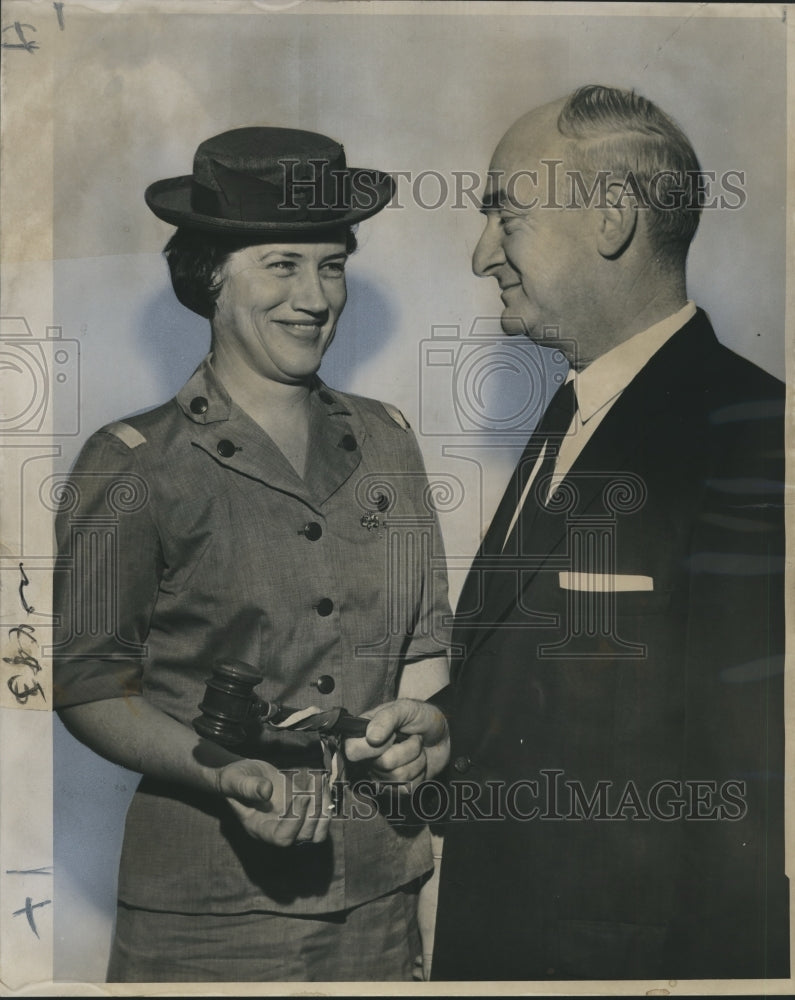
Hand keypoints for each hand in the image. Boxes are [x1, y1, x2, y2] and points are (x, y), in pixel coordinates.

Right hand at [216, 758, 332, 846]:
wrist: (243, 776)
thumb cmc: (234, 780)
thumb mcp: (233, 779)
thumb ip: (246, 786)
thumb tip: (266, 791)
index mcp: (260, 828)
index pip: (282, 838)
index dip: (296, 822)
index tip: (302, 796)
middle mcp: (278, 830)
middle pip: (305, 836)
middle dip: (314, 810)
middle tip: (316, 783)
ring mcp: (292, 822)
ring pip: (318, 831)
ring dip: (324, 807)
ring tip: (322, 781)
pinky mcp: (302, 811)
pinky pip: (321, 816)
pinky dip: (326, 800)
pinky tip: (322, 780)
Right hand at [344, 698, 449, 792]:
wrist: (442, 735)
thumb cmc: (421, 718)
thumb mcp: (404, 708)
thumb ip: (386, 718)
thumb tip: (371, 737)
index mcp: (362, 735)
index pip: (352, 750)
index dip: (373, 746)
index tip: (392, 734)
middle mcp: (368, 758)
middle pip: (381, 764)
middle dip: (406, 748)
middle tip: (410, 736)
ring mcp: (381, 775)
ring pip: (397, 777)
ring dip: (416, 758)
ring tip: (417, 747)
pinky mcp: (397, 788)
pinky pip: (408, 787)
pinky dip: (420, 771)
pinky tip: (418, 761)